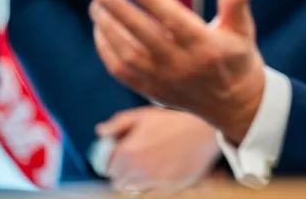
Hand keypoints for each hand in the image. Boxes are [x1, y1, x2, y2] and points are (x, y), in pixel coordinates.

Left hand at [90, 0, 265, 143]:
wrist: (234, 105)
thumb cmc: (236, 57)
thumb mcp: (243, 28)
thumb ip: (237, 2)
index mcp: (207, 48)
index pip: (175, 22)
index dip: (152, 2)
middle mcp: (184, 66)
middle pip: (144, 37)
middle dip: (120, 13)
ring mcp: (165, 81)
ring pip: (128, 55)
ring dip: (108, 30)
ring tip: (96, 7)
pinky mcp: (151, 92)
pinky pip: (122, 72)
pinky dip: (107, 50)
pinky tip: (101, 29)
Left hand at [95, 106, 221, 192]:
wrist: (205, 129)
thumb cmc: (174, 120)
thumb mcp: (144, 115)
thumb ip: (118, 123)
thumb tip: (100, 132)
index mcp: (128, 153)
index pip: (107, 168)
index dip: (112, 161)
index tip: (120, 155)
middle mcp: (138, 171)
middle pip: (118, 183)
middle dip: (122, 173)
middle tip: (133, 161)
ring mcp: (155, 183)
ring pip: (133, 191)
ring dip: (135, 182)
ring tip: (147, 167)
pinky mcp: (170, 189)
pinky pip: (150, 195)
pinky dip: (150, 188)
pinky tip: (159, 173)